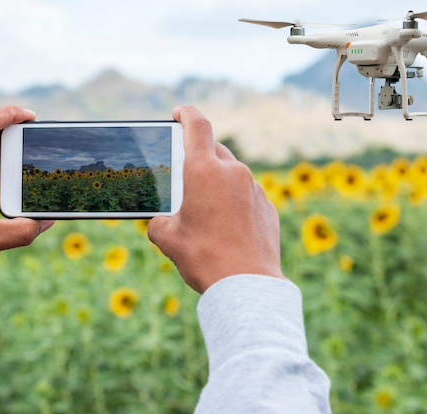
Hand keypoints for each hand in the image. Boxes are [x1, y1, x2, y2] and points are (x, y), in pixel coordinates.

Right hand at [147, 106, 284, 292]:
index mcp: (204, 170)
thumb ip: (159, 221)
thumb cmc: (204, 258)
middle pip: (214, 150)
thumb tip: (163, 222)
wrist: (246, 286)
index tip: (178, 114)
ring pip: (232, 173)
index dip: (186, 114)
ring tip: (205, 209)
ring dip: (218, 182)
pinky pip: (247, 194)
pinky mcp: (267, 208)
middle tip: (185, 176)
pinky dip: (235, 201)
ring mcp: (254, 189)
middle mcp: (233, 172)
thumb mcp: (167, 239)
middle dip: (199, 156)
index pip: (196, 125)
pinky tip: (227, 226)